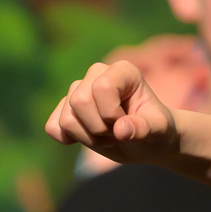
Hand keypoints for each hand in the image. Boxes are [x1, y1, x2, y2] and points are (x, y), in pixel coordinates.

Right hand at [45, 58, 177, 158]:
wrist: (145, 141)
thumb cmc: (155, 130)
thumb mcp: (158, 130)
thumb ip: (144, 128)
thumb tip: (121, 130)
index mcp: (122, 70)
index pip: (102, 87)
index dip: (111, 113)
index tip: (126, 123)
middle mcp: (97, 74)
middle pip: (79, 101)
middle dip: (98, 128)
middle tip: (116, 133)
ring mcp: (78, 90)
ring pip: (66, 119)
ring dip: (87, 137)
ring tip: (106, 136)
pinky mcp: (65, 109)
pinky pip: (52, 127)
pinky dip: (67, 139)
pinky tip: (87, 138)